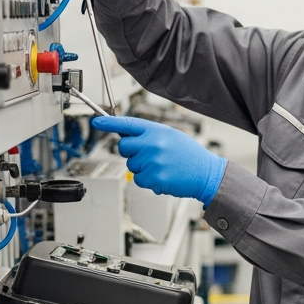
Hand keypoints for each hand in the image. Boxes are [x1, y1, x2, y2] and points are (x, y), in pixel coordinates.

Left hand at [92, 116, 227, 204]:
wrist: (206, 173)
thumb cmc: (189, 155)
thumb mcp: (171, 136)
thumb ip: (149, 135)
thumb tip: (127, 136)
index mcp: (157, 131)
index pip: (127, 124)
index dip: (109, 123)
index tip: (97, 122)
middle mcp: (153, 144)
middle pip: (124, 147)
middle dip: (131, 152)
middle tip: (149, 156)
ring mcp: (152, 161)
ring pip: (131, 165)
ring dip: (142, 169)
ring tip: (162, 167)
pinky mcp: (153, 178)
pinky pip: (138, 180)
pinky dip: (148, 181)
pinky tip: (163, 176)